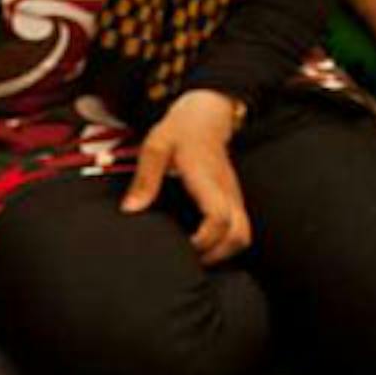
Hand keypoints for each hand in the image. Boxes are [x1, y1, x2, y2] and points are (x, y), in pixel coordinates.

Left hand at [122, 88, 250, 264]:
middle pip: (239, 234)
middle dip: (217, 254)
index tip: (184, 246)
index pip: (219, 218)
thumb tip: (132, 209)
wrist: (206, 115)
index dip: (203, 239)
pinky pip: (239, 226)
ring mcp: (233, 195)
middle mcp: (227, 191)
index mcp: (208, 180)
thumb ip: (145, 179)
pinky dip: (226, 241)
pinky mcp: (233, 197)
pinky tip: (203, 243)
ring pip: (243, 233)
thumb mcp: (155, 148)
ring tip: (196, 255)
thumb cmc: (180, 131)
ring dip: (224, 250)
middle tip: (190, 260)